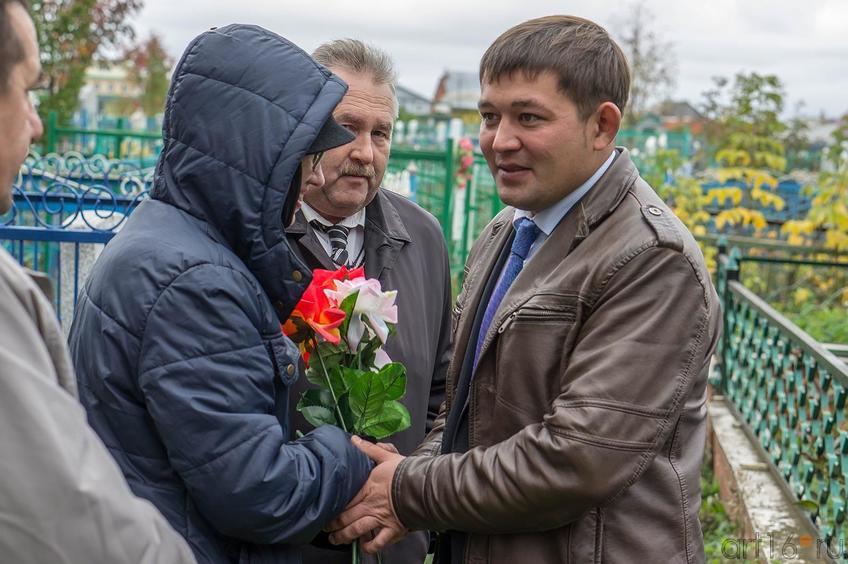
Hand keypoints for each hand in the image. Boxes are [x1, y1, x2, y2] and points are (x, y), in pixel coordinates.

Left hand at [328, 436, 406, 552]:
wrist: (424, 485)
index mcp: (368, 488)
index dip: (333, 506)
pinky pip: (378, 543)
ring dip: (344, 536)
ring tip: (336, 539)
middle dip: (333, 524)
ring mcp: (381, 519)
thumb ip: (369, 449)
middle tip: (325, 528)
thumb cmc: (406, 471)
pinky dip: (369, 547)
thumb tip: (354, 439)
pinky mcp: (392, 530)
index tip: (325, 508)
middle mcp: (371, 505)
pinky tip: (363, 547)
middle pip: (346, 517)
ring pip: (356, 531)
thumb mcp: (386, 456)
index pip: (346, 499)